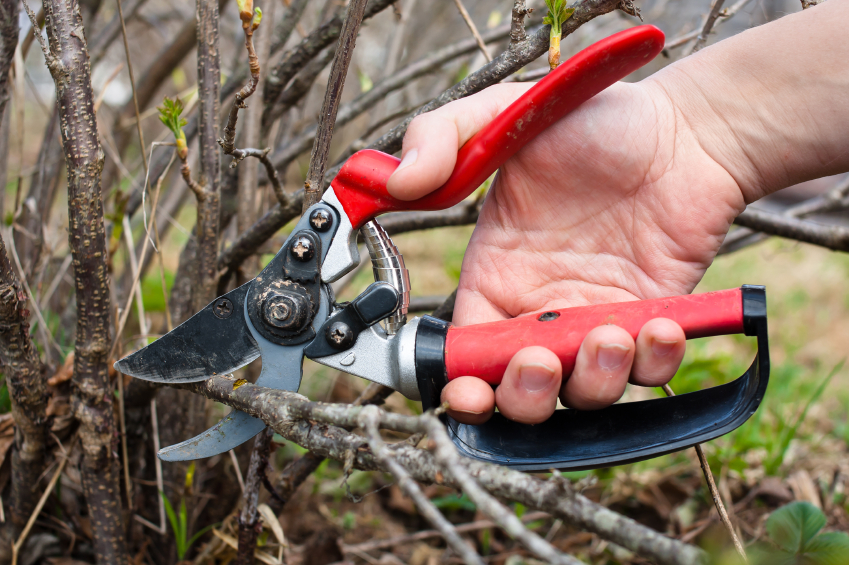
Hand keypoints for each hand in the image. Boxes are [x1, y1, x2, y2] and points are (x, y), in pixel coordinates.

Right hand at [386, 80, 744, 423]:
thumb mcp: (504, 113)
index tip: (468, 389)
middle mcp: (542, 308)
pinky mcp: (651, 325)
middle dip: (524, 397)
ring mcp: (597, 321)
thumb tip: (396, 181)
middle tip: (542, 361)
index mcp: (496, 275)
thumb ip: (441, 136)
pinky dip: (652, 364)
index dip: (460, 382)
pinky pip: (648, 373)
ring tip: (612, 334)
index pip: (465, 352)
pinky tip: (658, 326)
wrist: (685, 131)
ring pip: (582, 395)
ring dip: (592, 381)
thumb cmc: (593, 121)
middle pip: (518, 393)